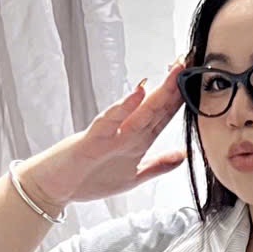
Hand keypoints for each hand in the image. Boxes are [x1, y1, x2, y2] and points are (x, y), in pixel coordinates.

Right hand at [32, 62, 188, 205]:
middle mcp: (126, 133)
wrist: (55, 188)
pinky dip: (124, 107)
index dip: (182, 99)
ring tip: (173, 72)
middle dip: (174, 86)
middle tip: (190, 62)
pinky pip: (110, 121)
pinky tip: (138, 93)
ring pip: (139, 110)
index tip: (197, 80)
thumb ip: (157, 165)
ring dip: (158, 92)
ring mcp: (110, 134)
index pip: (164, 116)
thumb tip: (182, 155)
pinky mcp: (92, 139)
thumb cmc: (89, 179)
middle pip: (156, 107)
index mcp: (137, 141)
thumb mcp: (133, 177)